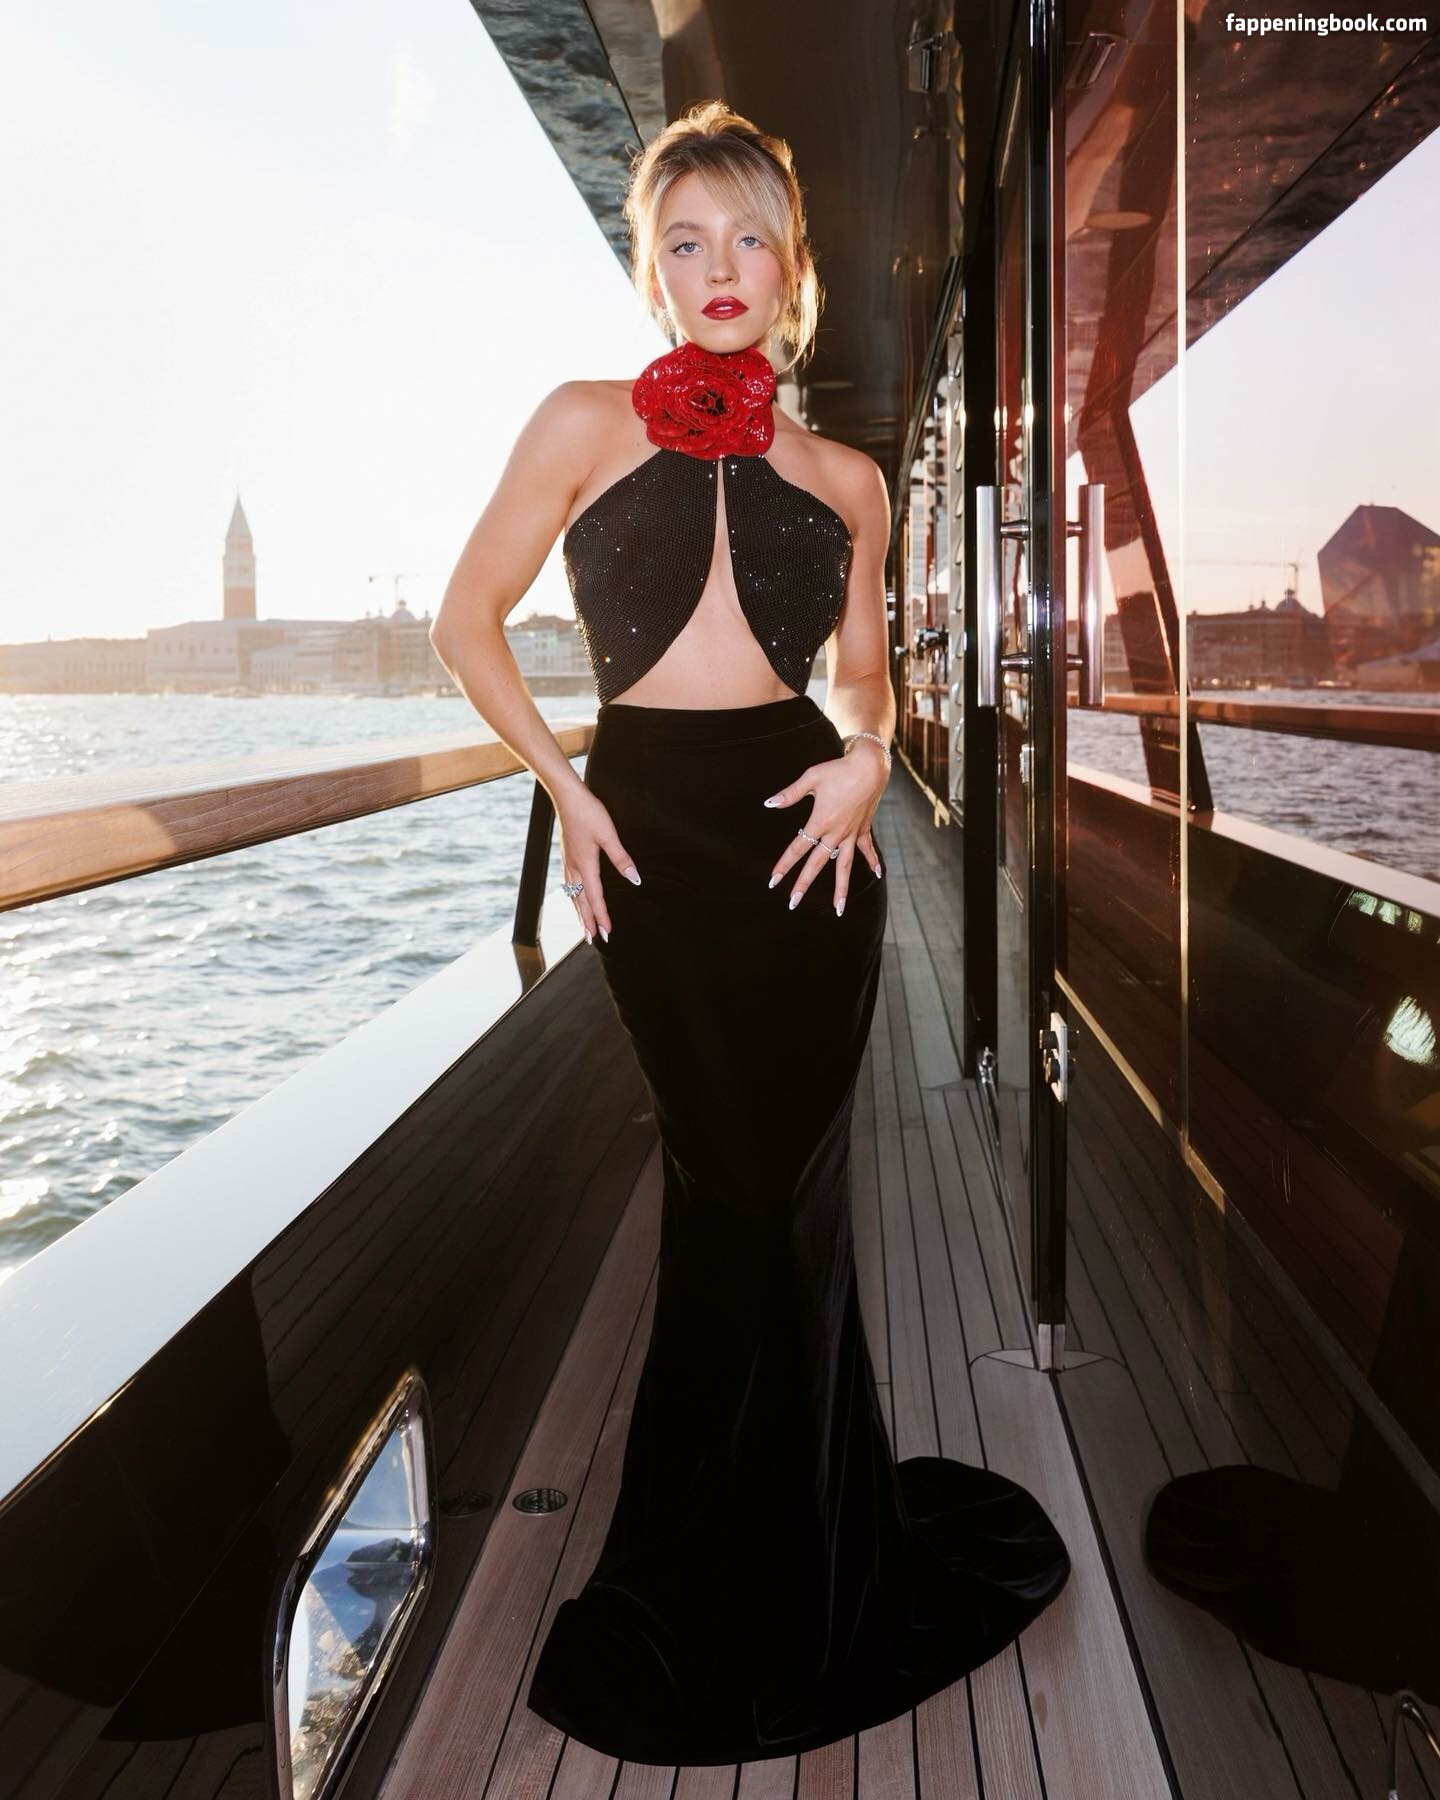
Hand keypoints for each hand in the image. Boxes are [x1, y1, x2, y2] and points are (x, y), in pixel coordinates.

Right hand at [555, 788, 640, 943]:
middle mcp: (574, 868)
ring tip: (583, 927)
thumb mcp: (609, 835)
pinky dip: (573, 898)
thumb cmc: (588, 813)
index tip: (607, 933)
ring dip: (579, 913)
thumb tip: (634, 879)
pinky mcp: (567, 856)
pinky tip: (574, 898)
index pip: (595, 898)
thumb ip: (622, 859)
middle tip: (593, 940)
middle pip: (581, 902)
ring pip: (573, 895)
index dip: (602, 917)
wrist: (566, 797)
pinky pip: (569, 885)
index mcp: (586, 865)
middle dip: (587, 922)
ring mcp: (568, 862)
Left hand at [762, 745, 887, 914]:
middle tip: (793, 903)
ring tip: (838, 909)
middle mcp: (836, 833)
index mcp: (820, 822)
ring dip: (841, 888)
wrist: (869, 766)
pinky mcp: (864, 829)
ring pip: (844, 866)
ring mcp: (852, 833)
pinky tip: (877, 875)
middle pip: (817, 864)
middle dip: (803, 884)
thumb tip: (769, 803)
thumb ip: (790, 794)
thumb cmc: (838, 770)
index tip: (773, 880)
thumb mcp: (811, 779)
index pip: (797, 848)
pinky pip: (867, 849)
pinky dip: (872, 861)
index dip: (784, 865)